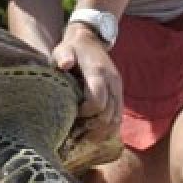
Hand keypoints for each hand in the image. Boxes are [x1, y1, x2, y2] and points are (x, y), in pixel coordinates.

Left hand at [52, 24, 122, 142]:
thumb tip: (64, 64)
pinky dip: (107, 130)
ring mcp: (118, 91)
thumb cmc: (72, 49)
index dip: (85, 113)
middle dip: (91, 128)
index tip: (72, 115)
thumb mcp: (64, 49)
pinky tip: (93, 136)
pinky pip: (118, 118)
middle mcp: (112, 83)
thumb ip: (63, 56)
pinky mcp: (118, 96)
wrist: (90, 42)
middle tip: (74, 134)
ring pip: (116, 120)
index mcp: (99, 73)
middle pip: (108, 115)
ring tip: (82, 139)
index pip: (98, 102)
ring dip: (100, 133)